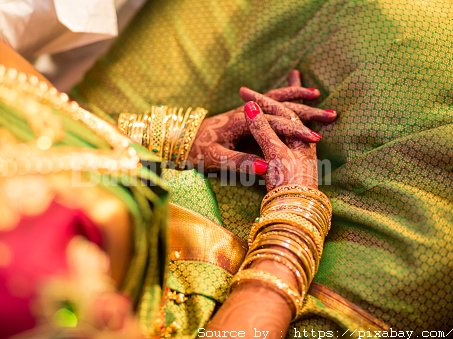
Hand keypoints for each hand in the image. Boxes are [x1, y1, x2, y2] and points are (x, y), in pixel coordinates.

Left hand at [188, 71, 334, 174]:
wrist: (181, 141)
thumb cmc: (197, 152)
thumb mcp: (217, 160)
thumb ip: (241, 164)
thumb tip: (266, 168)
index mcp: (241, 121)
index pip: (275, 123)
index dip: (296, 131)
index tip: (316, 139)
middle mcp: (246, 112)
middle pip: (281, 105)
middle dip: (307, 111)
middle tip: (331, 114)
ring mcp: (246, 111)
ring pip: (276, 99)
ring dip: (297, 97)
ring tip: (318, 97)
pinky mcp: (246, 115)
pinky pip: (270, 102)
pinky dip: (285, 98)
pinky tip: (295, 101)